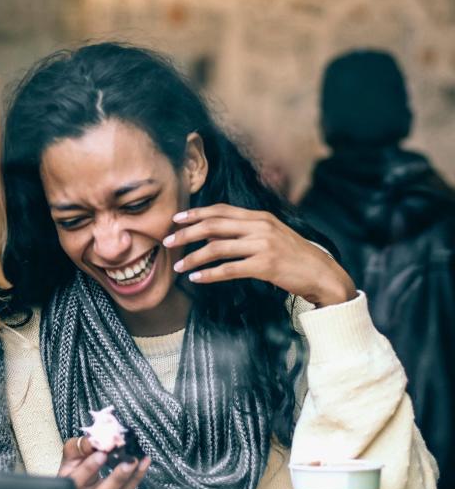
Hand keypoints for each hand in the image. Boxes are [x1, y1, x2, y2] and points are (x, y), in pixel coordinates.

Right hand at [59, 436, 149, 488]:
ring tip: (143, 462)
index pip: (77, 480)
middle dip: (117, 478)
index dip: (89, 468)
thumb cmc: (72, 476)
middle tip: (130, 461)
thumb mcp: (68, 461)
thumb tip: (94, 440)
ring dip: (132, 481)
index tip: (102, 453)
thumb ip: (78, 449)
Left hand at [164, 204, 356, 307]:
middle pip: (213, 226)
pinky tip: (196, 278)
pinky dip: (209, 274)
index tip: (175, 219)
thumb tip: (209, 235)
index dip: (195, 213)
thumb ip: (243, 232)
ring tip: (178, 266)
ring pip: (217, 248)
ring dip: (193, 257)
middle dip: (185, 233)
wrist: (321, 273)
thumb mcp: (270, 235)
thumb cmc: (292, 256)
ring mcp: (263, 246)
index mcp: (259, 217)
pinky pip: (229, 269)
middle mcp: (260, 227)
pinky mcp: (265, 266)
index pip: (220, 210)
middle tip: (166, 242)